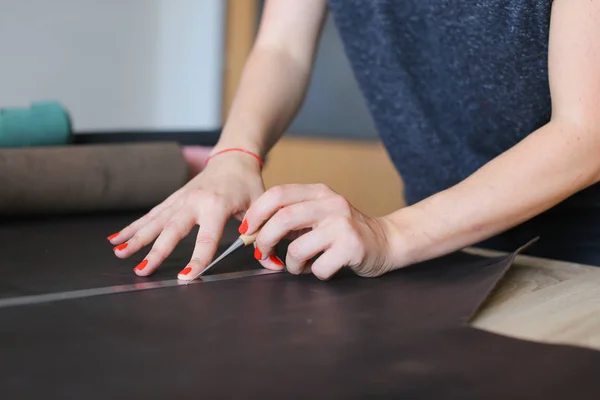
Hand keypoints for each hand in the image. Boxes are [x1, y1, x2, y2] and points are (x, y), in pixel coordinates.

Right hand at [107, 152, 269, 278]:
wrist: (233, 158)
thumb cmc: (248, 184)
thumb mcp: (260, 207)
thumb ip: (262, 235)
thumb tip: (272, 263)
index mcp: (217, 205)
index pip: (206, 238)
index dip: (198, 259)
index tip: (187, 276)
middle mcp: (194, 201)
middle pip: (172, 229)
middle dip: (155, 250)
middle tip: (141, 270)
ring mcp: (180, 199)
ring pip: (154, 220)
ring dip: (136, 237)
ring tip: (119, 253)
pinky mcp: (173, 198)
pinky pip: (151, 214)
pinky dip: (133, 226)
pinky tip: (117, 238)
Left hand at [241, 183, 395, 279]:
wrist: (387, 241)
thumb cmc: (344, 232)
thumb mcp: (319, 214)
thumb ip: (291, 218)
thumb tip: (253, 232)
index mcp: (319, 192)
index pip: (278, 194)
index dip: (256, 212)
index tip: (247, 230)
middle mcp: (331, 204)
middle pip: (282, 219)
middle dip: (265, 240)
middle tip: (263, 254)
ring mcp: (343, 225)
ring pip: (297, 249)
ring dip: (292, 264)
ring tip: (301, 265)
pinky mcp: (352, 247)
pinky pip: (318, 268)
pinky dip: (314, 273)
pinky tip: (323, 268)